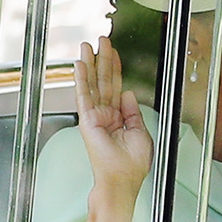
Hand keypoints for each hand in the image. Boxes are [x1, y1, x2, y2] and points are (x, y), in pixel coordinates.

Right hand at [76, 37, 152, 221]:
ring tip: (88, 44)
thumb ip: (134, 112)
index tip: (115, 53)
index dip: (117, 70)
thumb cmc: (132, 166)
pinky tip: (81, 64)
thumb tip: (129, 93)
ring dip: (91, 64)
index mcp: (120, 118)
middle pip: (105, 82)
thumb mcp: (141, 133)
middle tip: (103, 40)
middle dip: (104, 60)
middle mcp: (106, 115)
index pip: (118, 88)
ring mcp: (95, 117)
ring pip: (93, 84)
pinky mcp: (88, 121)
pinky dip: (82, 79)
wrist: (122, 182)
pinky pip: (85, 96)